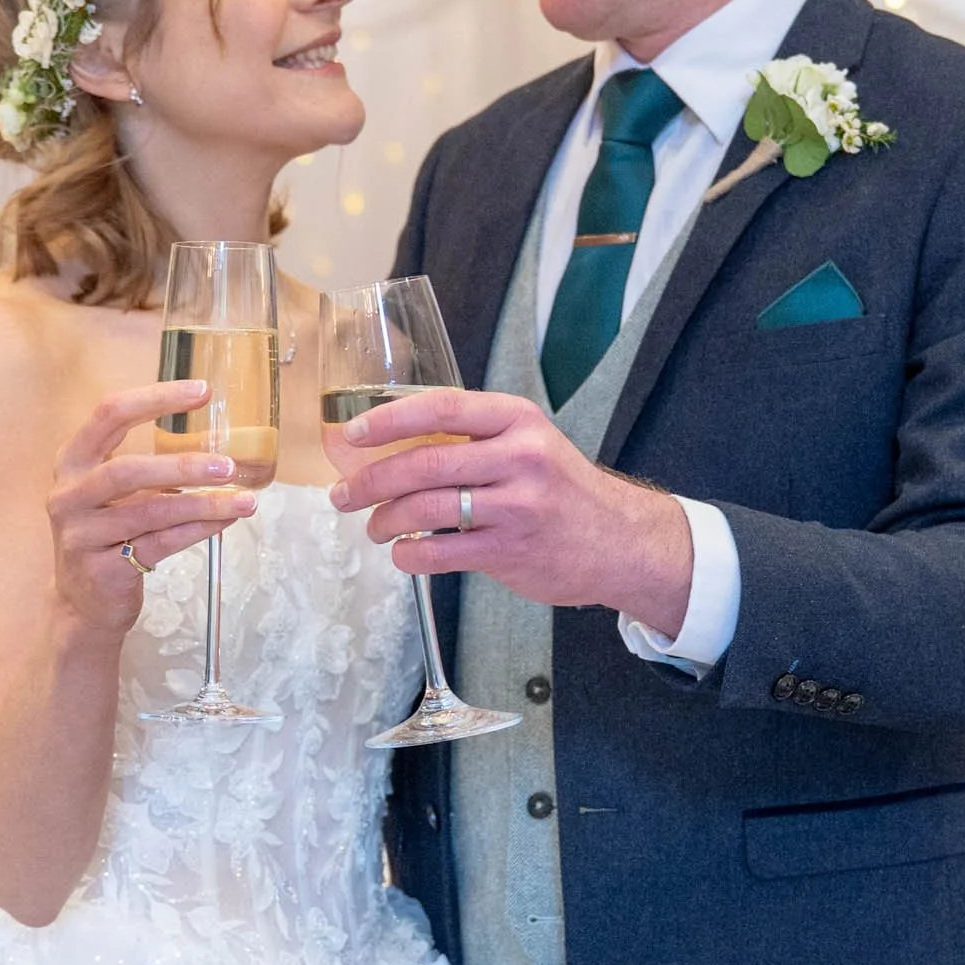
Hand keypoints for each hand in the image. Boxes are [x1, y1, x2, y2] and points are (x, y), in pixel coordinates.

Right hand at [47, 379, 257, 634]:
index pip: (110, 414)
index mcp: (73, 460)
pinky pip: (160, 543)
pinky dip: (197, 530)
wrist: (83, 602)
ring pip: (150, 512)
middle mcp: (70, 494)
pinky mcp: (103, 569)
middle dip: (183, 465)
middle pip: (128, 470)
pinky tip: (225, 521)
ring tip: (245, 501)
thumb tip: (217, 441)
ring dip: (203, 504)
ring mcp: (82, 534)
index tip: (203, 391)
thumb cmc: (108, 533)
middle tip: (229, 464)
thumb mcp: (114, 492)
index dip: (156, 398)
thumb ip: (149, 466)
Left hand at [327, 389, 692, 628]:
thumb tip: (393, 442)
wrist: (621, 540)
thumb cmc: (561, 488)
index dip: (388, 420)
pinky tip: (403, 554)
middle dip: (371, 481)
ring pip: (426, 510)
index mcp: (517, 420)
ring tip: (372, 527)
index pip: (441, 409)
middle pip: (424, 464)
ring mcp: (517, 507)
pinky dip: (410, 556)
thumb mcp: (528, 443)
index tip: (352, 434)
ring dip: (385, 521)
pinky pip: (442, 553)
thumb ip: (473, 438)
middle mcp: (519, 458)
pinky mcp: (512, 551)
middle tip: (344, 494)